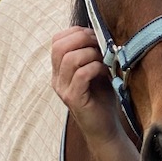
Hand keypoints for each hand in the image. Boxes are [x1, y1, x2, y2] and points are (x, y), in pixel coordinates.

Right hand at [50, 26, 121, 145]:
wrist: (104, 128)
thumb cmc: (102, 98)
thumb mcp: (96, 71)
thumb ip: (92, 54)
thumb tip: (100, 33)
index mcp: (59, 69)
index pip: (57, 40)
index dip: (77, 32)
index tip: (95, 36)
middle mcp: (57, 78)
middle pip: (59, 46)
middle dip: (83, 39)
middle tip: (100, 44)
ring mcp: (63, 89)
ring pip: (70, 58)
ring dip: (91, 54)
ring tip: (104, 60)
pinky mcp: (73, 98)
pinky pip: (81, 74)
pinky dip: (95, 68)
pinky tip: (104, 72)